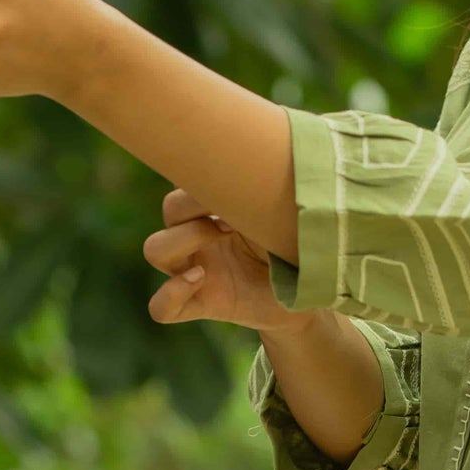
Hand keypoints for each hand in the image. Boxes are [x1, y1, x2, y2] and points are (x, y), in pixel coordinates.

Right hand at [143, 185, 315, 333]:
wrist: (315, 291)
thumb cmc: (301, 244)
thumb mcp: (286, 213)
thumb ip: (269, 193)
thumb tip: (260, 162)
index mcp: (218, 211)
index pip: (190, 183)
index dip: (199, 182)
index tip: (234, 188)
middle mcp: (202, 238)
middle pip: (170, 209)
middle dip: (195, 207)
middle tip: (234, 220)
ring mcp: (197, 271)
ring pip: (155, 249)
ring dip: (181, 240)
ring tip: (220, 240)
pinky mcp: (202, 305)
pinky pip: (161, 307)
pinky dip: (170, 295)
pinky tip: (200, 280)